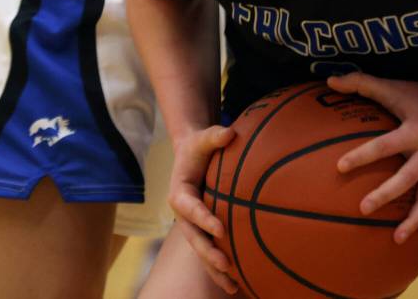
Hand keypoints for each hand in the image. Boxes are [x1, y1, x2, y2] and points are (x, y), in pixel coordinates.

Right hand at [168, 125, 238, 293]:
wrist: (193, 155)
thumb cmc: (200, 146)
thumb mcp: (204, 138)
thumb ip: (215, 135)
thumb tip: (230, 133)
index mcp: (180, 193)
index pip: (191, 208)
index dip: (204, 219)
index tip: (221, 229)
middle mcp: (183, 214)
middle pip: (194, 238)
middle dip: (209, 253)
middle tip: (226, 264)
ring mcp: (192, 226)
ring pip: (202, 251)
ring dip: (215, 269)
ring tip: (232, 286)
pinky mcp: (202, 231)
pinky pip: (210, 252)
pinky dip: (220, 270)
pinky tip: (236, 285)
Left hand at [326, 73, 417, 247]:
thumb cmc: (416, 97)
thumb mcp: (391, 87)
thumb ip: (361, 83)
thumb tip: (329, 79)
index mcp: (413, 131)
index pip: (384, 145)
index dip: (362, 156)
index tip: (339, 167)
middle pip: (407, 178)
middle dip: (386, 194)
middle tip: (363, 208)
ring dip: (415, 221)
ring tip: (396, 238)